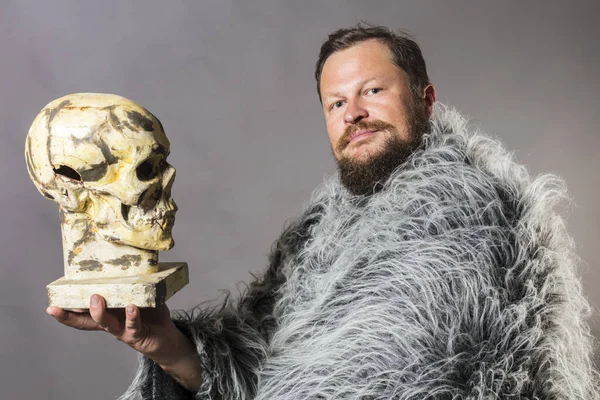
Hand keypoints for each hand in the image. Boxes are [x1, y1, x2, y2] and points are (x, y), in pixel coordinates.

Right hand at [47, 295, 201, 391]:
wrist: (167, 338)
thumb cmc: (150, 315)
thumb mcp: (138, 296)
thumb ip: (130, 284)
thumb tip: (128, 259)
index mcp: (108, 314)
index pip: (82, 315)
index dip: (66, 313)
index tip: (51, 306)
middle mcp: (111, 324)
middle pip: (87, 322)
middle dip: (72, 315)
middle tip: (62, 304)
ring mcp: (123, 331)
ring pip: (107, 324)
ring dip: (100, 313)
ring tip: (97, 300)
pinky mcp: (138, 335)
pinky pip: (133, 326)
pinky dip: (132, 317)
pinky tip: (132, 308)